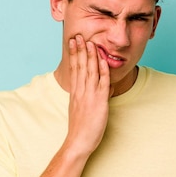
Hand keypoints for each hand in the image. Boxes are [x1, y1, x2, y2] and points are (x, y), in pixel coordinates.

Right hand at [64, 34, 110, 156]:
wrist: (78, 141)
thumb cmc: (80, 129)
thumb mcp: (79, 109)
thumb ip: (84, 97)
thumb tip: (88, 90)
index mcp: (75, 92)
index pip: (74, 68)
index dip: (74, 54)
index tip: (72, 42)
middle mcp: (81, 91)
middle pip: (80, 66)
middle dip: (80, 49)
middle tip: (78, 35)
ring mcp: (89, 95)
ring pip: (90, 71)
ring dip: (90, 56)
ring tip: (89, 42)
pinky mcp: (99, 101)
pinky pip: (102, 83)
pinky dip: (103, 71)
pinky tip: (102, 60)